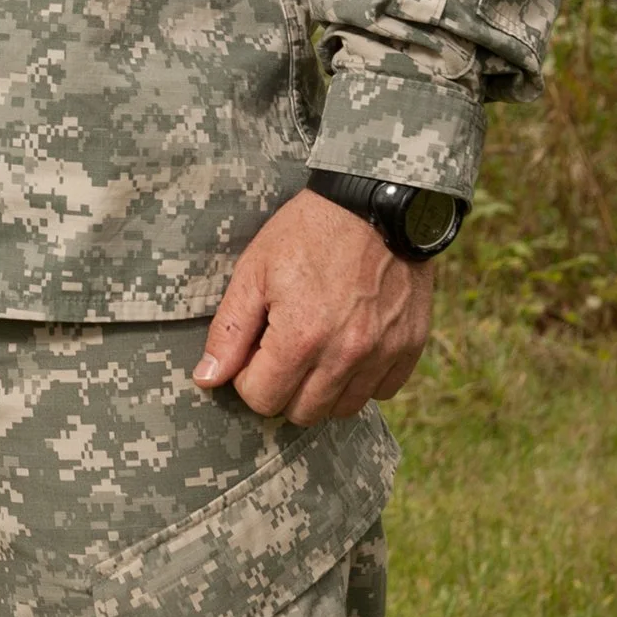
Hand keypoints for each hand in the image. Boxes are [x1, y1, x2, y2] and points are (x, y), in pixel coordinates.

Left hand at [195, 186, 434, 423]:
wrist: (375, 203)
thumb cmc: (308, 232)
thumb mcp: (254, 271)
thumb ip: (229, 331)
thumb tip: (206, 379)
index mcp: (301, 337)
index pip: (262, 399)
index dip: (249, 377)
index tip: (254, 349)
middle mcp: (346, 355)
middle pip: (302, 413)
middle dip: (283, 388)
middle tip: (283, 348)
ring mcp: (383, 353)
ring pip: (343, 409)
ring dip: (322, 389)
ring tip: (316, 348)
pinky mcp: (410, 346)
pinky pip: (381, 391)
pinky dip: (362, 379)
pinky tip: (349, 346)